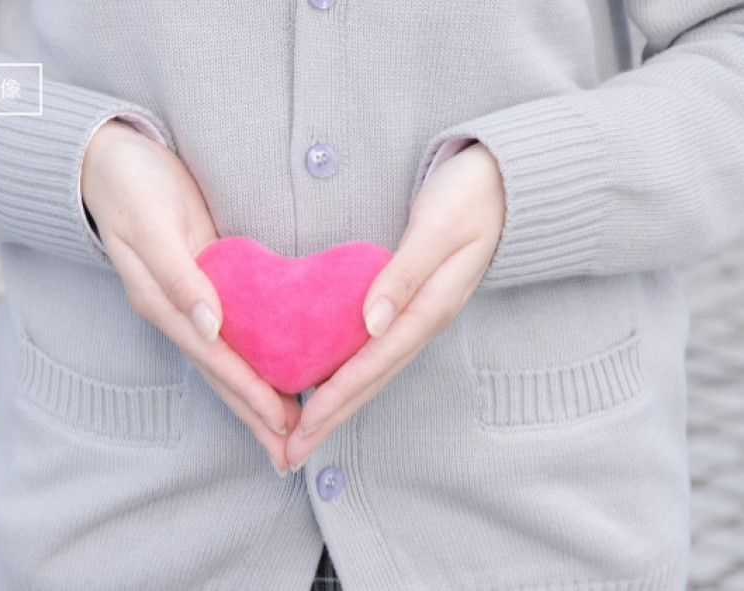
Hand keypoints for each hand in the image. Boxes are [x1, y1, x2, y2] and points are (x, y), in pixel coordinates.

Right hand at [81, 120, 299, 473]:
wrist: (110, 160)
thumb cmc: (130, 186)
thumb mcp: (151, 225)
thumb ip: (178, 275)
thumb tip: (208, 325)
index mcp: (163, 303)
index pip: (215, 359)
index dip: (249, 392)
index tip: (284, 423)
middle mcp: (178, 312)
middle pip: (222, 373)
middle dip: (256, 414)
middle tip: (293, 452)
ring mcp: (192, 301)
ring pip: (229, 360)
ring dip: (257, 397)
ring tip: (290, 431)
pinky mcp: (207, 283)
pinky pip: (235, 332)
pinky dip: (254, 359)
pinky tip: (276, 372)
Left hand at [285, 142, 505, 467]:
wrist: (503, 184)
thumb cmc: (468, 199)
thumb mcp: (438, 230)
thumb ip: (405, 275)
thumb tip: (371, 322)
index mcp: (429, 309)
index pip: (373, 364)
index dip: (336, 397)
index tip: (302, 427)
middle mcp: (423, 323)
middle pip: (370, 383)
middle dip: (330, 420)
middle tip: (290, 455)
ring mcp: (419, 319)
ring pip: (372, 374)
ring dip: (337, 408)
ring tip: (302, 436)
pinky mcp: (411, 309)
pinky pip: (374, 354)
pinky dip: (348, 378)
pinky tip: (325, 387)